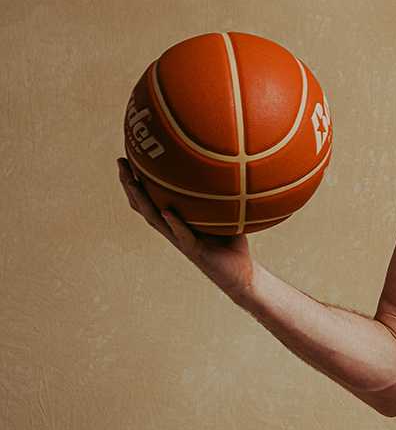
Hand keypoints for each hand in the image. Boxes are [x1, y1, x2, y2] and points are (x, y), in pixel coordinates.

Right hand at [117, 157, 255, 299]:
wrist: (241, 273)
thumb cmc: (232, 241)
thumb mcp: (226, 211)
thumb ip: (221, 192)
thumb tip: (227, 162)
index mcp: (175, 220)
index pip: (150, 198)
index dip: (137, 180)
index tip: (128, 156)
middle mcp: (173, 230)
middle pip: (143, 205)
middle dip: (129, 184)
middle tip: (121, 162)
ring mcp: (181, 241)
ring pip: (155, 220)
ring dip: (143, 201)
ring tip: (132, 182)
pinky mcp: (195, 251)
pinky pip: (183, 235)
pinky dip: (175, 223)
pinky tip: (167, 211)